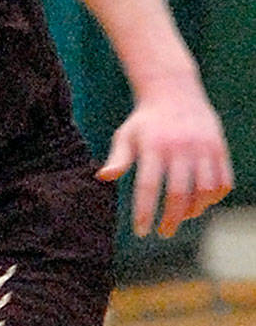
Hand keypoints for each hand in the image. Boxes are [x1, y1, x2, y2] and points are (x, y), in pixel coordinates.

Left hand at [97, 84, 231, 236]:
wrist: (175, 92)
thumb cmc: (145, 121)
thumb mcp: (126, 135)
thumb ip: (118, 158)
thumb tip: (103, 177)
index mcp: (154, 146)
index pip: (147, 186)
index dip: (145, 212)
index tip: (141, 231)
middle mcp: (181, 147)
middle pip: (178, 193)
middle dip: (171, 219)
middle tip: (163, 233)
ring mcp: (203, 148)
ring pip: (205, 190)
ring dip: (194, 210)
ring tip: (182, 218)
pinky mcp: (219, 148)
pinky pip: (223, 181)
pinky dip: (214, 198)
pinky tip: (201, 205)